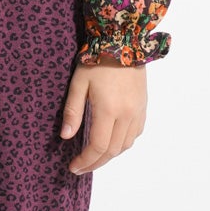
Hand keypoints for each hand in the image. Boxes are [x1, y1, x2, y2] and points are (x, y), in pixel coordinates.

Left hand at [59, 56, 147, 173]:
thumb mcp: (78, 84)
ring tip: (94, 157)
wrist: (124, 42)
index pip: (98, 146)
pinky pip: (135, 134)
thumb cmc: (97, 61)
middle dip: (96, 163)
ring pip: (125, 145)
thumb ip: (73, 111)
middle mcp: (127, 115)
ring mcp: (138, 112)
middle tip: (81, 167)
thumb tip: (66, 137)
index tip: (73, 167)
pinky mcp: (143, 107)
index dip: (86, 160)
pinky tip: (111, 142)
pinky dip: (122, 144)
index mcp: (109, 110)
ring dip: (109, 155)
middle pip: (112, 151)